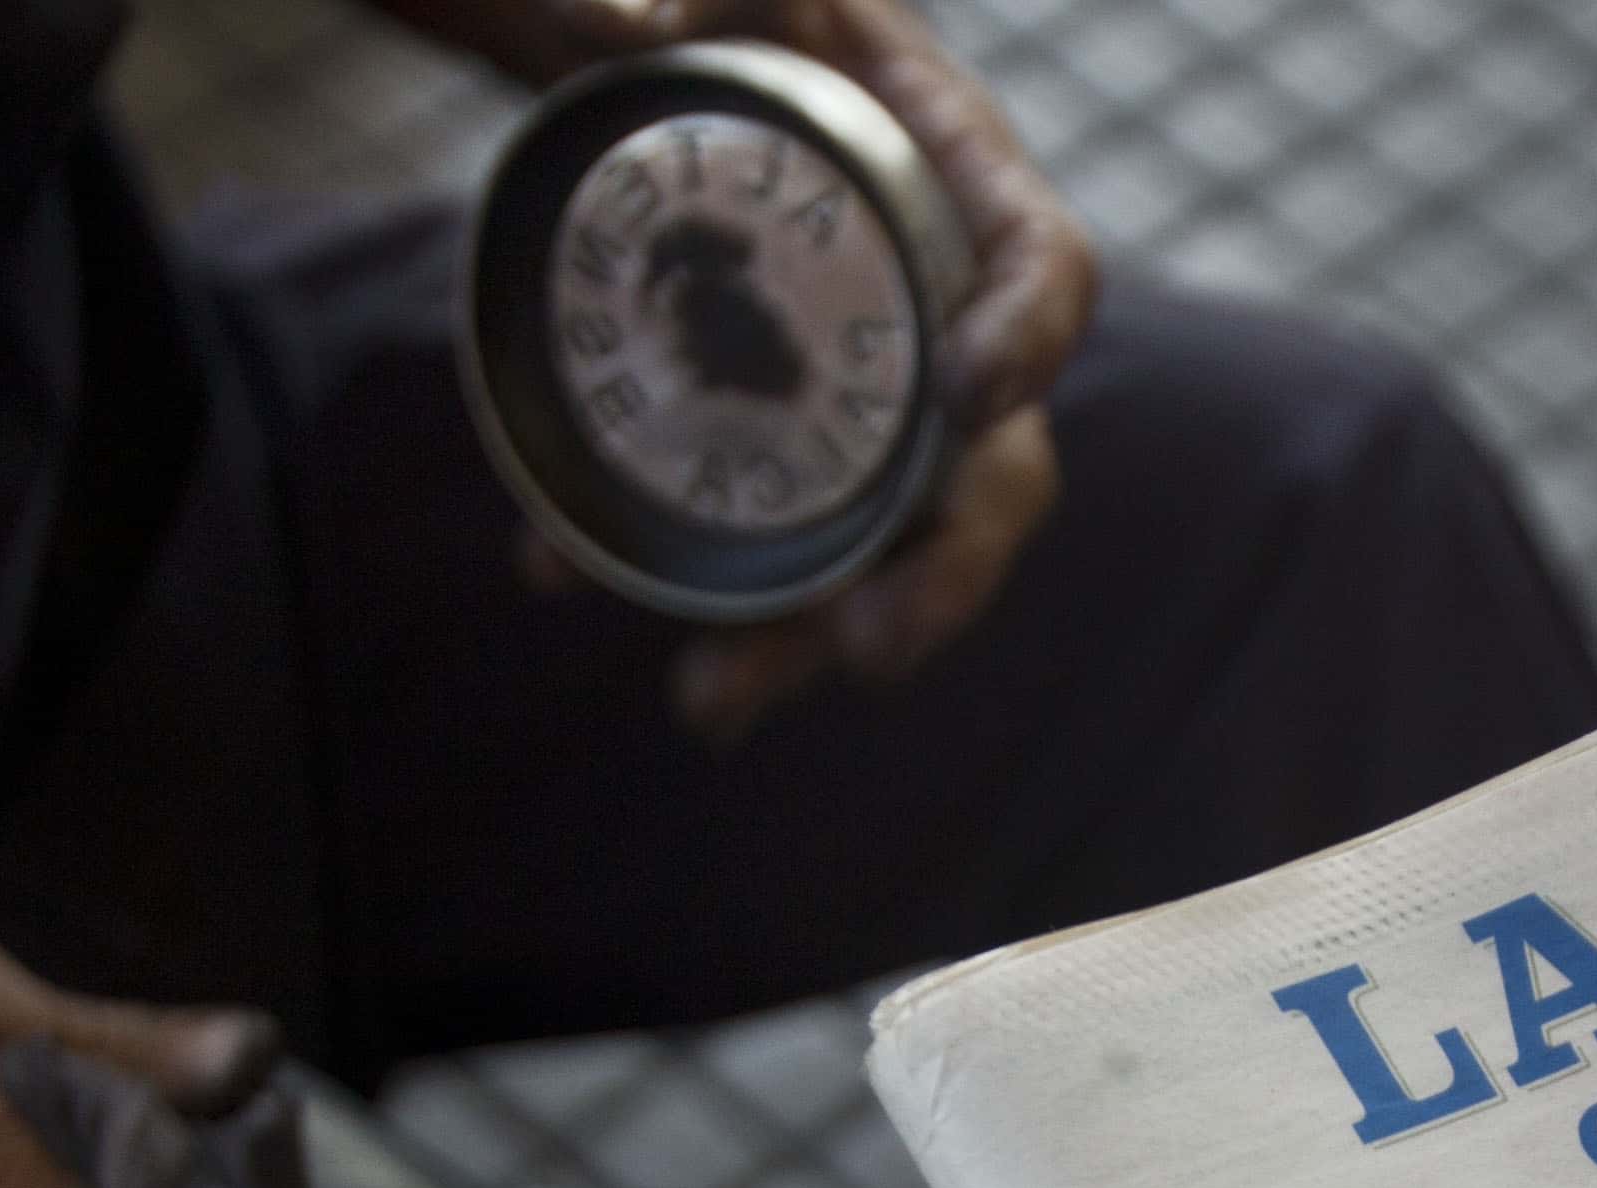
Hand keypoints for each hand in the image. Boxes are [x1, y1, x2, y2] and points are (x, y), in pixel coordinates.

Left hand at [577, 0, 1097, 737]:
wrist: (657, 43)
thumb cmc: (734, 3)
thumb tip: (623, 20)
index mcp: (957, 180)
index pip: (1043, 267)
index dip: (1025, 339)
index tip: (977, 395)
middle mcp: (937, 317)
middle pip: (986, 475)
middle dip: (942, 580)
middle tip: (874, 650)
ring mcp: (866, 402)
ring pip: (875, 549)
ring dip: (802, 641)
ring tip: (710, 708)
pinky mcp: (779, 444)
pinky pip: (755, 532)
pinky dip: (662, 568)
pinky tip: (553, 572)